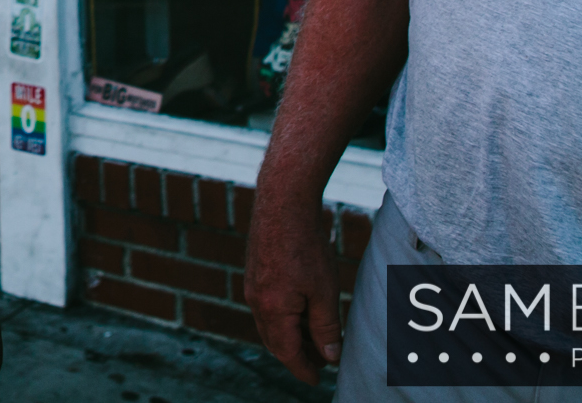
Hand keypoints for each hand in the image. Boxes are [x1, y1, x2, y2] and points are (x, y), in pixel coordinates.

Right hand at [245, 191, 343, 382]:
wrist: (283, 202)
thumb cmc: (306, 244)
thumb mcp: (324, 291)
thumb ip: (326, 327)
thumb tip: (329, 355)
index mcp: (272, 310)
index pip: (287, 353)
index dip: (303, 369)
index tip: (317, 380)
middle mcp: (256, 301)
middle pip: (274, 341)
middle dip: (296, 355)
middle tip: (318, 363)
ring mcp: (252, 285)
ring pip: (270, 323)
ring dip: (291, 335)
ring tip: (314, 338)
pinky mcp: (254, 270)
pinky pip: (266, 305)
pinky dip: (283, 316)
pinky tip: (301, 309)